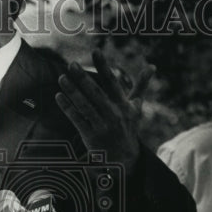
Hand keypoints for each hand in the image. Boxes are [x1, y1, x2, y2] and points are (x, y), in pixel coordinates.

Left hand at [55, 49, 154, 173]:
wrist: (125, 159)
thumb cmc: (128, 128)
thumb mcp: (136, 108)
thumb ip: (141, 86)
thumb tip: (152, 66)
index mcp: (124, 104)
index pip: (112, 82)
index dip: (104, 66)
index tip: (96, 51)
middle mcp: (114, 114)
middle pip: (96, 93)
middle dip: (84, 78)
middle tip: (72, 64)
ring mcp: (102, 126)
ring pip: (85, 106)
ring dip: (72, 92)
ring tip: (61, 78)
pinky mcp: (92, 137)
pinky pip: (78, 120)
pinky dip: (68, 108)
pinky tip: (59, 96)